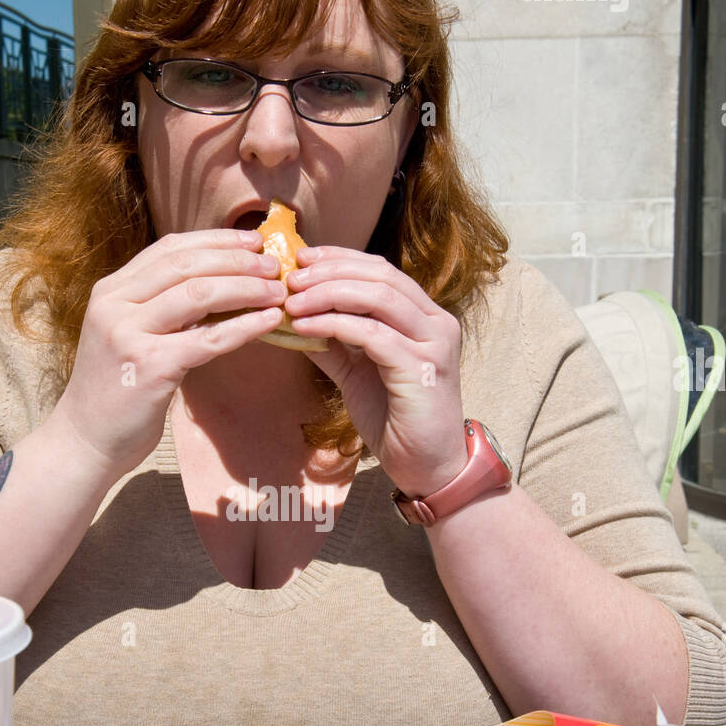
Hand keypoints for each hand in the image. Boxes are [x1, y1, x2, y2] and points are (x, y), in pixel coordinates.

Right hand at [49, 230, 285, 483]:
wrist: (85, 441)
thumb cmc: (114, 391)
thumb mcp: (127, 335)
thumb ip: (157, 308)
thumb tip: (217, 285)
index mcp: (110, 290)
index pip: (169, 249)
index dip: (216, 240)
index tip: (252, 241)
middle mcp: (115, 304)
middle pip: (187, 265)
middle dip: (237, 260)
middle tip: (274, 265)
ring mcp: (130, 335)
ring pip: (199, 294)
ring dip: (246, 288)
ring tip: (277, 291)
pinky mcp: (151, 368)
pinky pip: (208, 339)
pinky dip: (245, 327)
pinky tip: (269, 322)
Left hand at [283, 246, 467, 495]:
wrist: (427, 467)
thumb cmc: (396, 421)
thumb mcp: (358, 374)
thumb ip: (334, 345)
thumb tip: (295, 319)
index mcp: (425, 316)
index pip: (381, 269)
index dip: (339, 258)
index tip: (300, 259)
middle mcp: (436, 322)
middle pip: (380, 274)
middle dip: (329, 271)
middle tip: (289, 278)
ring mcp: (433, 343)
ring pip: (377, 297)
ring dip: (327, 294)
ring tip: (292, 302)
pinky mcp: (421, 368)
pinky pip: (371, 334)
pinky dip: (333, 325)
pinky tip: (303, 328)